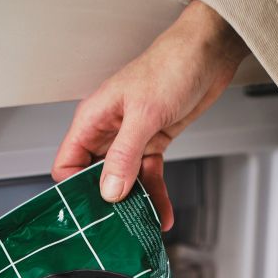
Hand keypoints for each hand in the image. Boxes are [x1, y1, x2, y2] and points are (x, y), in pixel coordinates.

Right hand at [51, 1, 247, 229]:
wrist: (210, 52)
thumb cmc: (173, 64)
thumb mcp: (144, 113)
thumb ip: (124, 154)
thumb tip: (109, 189)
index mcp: (93, 119)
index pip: (68, 163)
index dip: (74, 188)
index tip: (88, 209)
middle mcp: (108, 132)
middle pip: (94, 178)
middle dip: (105, 203)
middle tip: (114, 225)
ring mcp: (130, 140)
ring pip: (124, 182)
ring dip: (133, 204)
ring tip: (140, 224)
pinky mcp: (152, 144)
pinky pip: (148, 177)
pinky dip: (155, 195)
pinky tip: (161, 213)